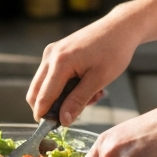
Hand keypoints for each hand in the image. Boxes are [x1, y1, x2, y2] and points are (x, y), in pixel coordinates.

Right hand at [27, 7, 142, 125]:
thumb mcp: (98, 80)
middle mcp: (50, 56)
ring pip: (44, 85)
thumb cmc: (113, 51)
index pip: (42, 97)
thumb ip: (78, 101)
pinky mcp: (57, 51)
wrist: (121, 27)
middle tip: (76, 113)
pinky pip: (52, 76)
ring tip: (90, 96)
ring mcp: (52, 52)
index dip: (45, 116)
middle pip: (35, 92)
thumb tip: (63, 120)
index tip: (53, 129)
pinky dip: (64, 86)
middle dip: (52, 108)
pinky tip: (85, 85)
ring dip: (61, 97)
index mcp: (59, 62)